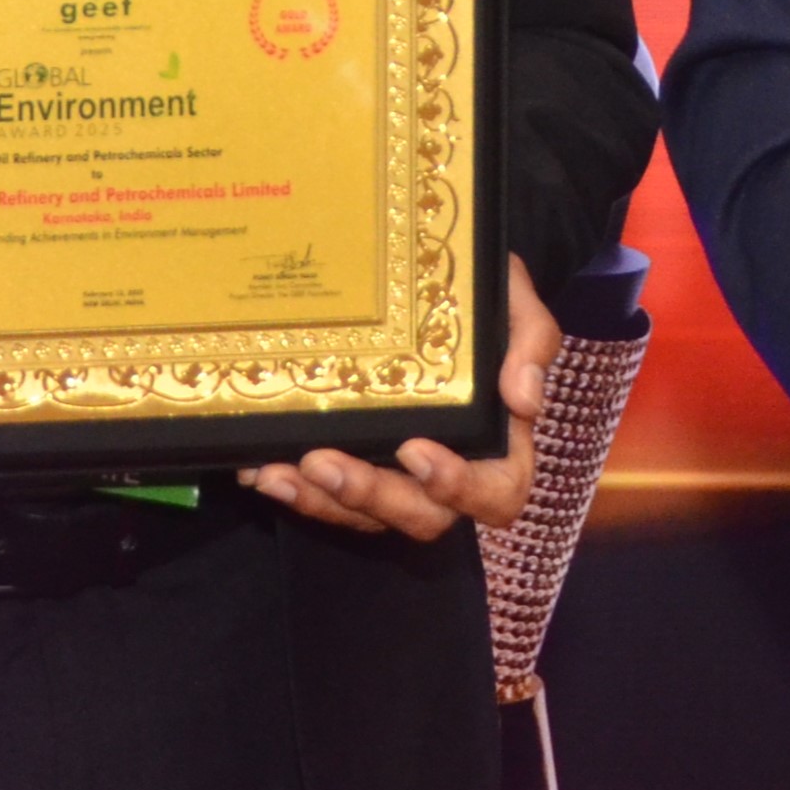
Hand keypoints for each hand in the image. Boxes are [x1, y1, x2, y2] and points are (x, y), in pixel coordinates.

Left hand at [237, 257, 558, 540]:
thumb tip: (526, 400)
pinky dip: (296, 488)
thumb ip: (531, 341)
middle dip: (371, 496)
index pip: (497, 492)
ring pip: (368, 516)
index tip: (415, 451)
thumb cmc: (482, 296)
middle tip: (323, 462)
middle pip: (423, 516)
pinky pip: (330, 497)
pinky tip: (259, 467)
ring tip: (278, 472)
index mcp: (499, 443)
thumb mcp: (513, 301)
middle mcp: (451, 471)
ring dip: (322, 502)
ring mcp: (400, 474)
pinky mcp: (359, 463)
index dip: (460, 487)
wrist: (437, 274)